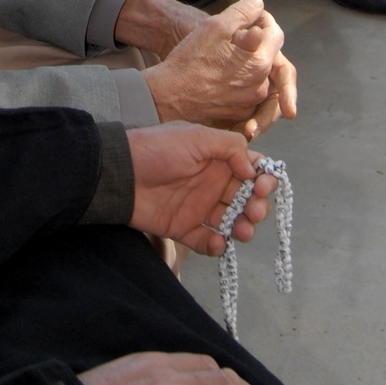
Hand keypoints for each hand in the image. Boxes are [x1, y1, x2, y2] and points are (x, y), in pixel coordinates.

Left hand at [126, 123, 277, 254]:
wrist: (122, 173)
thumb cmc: (158, 149)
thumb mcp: (196, 137)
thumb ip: (230, 147)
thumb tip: (254, 170)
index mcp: (218, 159)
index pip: (251, 170)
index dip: (264, 179)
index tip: (264, 186)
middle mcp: (212, 183)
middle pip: (246, 199)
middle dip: (257, 207)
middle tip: (253, 211)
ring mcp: (198, 207)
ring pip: (231, 222)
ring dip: (243, 228)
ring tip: (242, 231)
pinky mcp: (184, 228)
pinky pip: (206, 242)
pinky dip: (216, 246)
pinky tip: (217, 243)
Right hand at [129, 0, 295, 129]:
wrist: (170, 95)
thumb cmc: (190, 60)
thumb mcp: (215, 26)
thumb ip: (243, 12)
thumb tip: (259, 4)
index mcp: (259, 62)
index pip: (276, 34)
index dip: (263, 21)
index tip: (247, 21)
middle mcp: (261, 87)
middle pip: (270, 56)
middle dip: (257, 44)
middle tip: (233, 39)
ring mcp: (250, 104)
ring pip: (260, 76)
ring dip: (249, 64)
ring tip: (225, 58)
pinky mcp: (240, 116)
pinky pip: (249, 94)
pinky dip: (242, 83)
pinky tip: (221, 76)